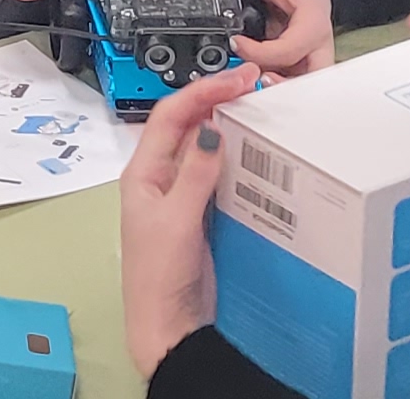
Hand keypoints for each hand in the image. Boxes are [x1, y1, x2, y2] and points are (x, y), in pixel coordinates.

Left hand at [119, 62, 262, 372]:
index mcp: (144, 174)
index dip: (202, 93)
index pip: (172, 117)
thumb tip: (212, 130)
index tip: (237, 78)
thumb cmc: (159, 277)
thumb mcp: (175, 222)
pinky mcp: (206, 218)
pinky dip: (242, 164)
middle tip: (258, 87)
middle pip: (192, 129)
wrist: (171, 329)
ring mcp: (185, 198)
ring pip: (210, 152)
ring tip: (265, 113)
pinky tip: (265, 157)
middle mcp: (162, 180)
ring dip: (234, 131)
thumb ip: (195, 177)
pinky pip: (224, 180)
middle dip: (220, 103)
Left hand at [218, 0, 335, 75]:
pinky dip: (274, 83)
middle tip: (248, 78)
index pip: (288, 51)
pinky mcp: (302, 65)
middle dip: (277, 84)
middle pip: (304, 80)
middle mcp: (317, 46)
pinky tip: (254, 77)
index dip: (258, 52)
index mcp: (313, 24)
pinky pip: (291, 82)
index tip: (236, 42)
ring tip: (248, 79)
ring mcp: (311, 58)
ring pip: (299, 86)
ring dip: (275, 86)